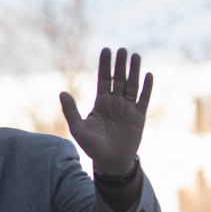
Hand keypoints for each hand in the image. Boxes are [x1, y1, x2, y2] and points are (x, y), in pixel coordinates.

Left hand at [58, 47, 152, 176]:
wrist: (110, 161)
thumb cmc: (92, 146)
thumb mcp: (78, 128)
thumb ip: (71, 110)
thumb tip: (62, 92)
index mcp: (101, 103)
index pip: (103, 79)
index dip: (105, 65)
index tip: (106, 50)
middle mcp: (115, 102)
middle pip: (119, 79)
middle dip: (120, 64)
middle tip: (121, 49)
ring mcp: (128, 108)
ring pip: (132, 85)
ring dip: (134, 71)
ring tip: (135, 56)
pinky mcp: (139, 116)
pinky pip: (144, 99)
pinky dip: (146, 88)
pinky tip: (148, 75)